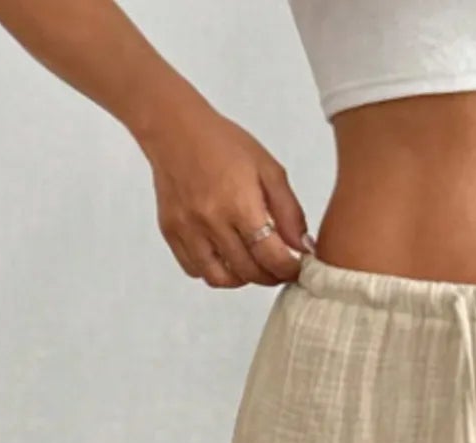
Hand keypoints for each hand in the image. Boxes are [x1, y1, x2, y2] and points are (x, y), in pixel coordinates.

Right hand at [137, 92, 312, 287]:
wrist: (175, 129)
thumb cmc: (224, 144)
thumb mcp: (268, 169)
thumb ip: (289, 211)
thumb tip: (304, 247)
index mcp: (240, 204)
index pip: (271, 257)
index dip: (289, 270)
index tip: (297, 268)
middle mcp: (212, 221)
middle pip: (249, 272)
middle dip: (271, 276)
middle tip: (279, 269)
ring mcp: (189, 230)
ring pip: (220, 279)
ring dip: (242, 279)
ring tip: (253, 265)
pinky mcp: (171, 232)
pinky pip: (195, 270)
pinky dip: (214, 271)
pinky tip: (226, 257)